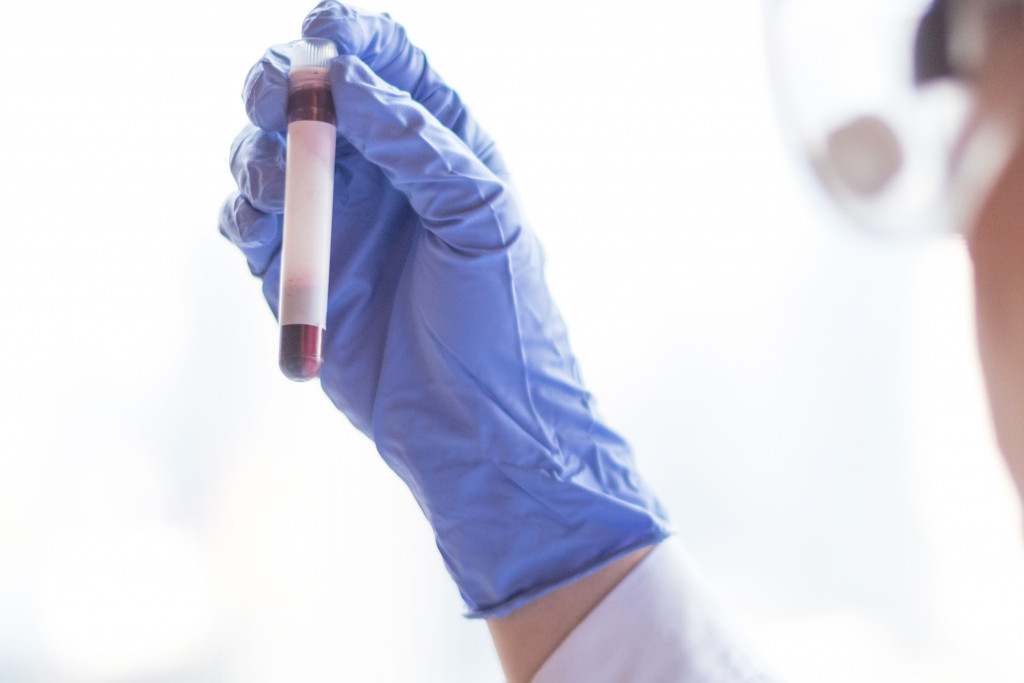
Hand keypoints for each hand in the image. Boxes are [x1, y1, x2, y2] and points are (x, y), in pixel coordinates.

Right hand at [219, 1, 669, 617]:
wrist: (476, 429)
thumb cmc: (501, 323)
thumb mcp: (481, 218)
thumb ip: (417, 143)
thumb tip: (345, 77)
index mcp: (438, 145)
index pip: (386, 62)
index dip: (350, 32)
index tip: (322, 27)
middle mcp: (381, 174)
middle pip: (311, 96)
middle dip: (283, 83)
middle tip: (274, 98)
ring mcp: (335, 223)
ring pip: (267, 153)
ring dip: (258, 152)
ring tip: (277, 183)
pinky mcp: (296, 273)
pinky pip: (248, 222)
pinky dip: (243, 212)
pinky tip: (259, 225)